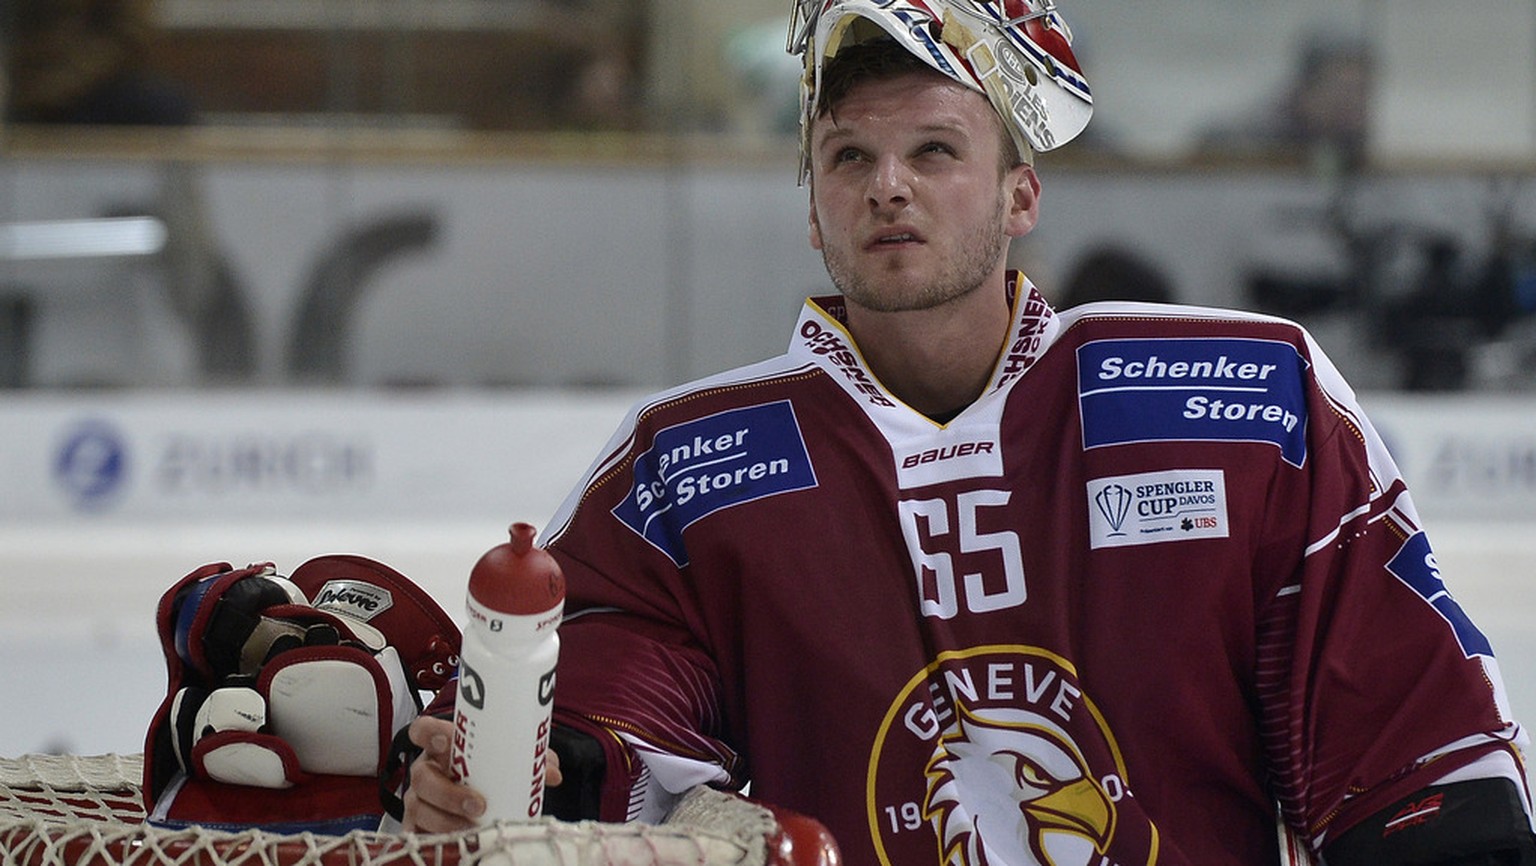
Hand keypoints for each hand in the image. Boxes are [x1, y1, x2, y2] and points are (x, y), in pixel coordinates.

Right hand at [400, 715, 563, 831]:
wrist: (478, 804)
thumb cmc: (489, 773)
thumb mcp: (508, 762)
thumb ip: (531, 761)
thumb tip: (552, 773)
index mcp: (442, 747)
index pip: (423, 730)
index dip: (429, 733)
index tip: (446, 742)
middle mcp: (426, 770)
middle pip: (421, 776)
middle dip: (447, 792)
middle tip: (478, 804)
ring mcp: (418, 798)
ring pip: (419, 806)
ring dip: (445, 819)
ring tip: (473, 827)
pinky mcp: (417, 824)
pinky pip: (419, 832)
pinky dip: (438, 836)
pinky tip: (459, 839)